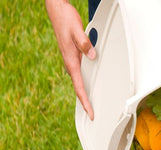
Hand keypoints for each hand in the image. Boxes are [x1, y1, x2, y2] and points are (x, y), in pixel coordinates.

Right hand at [46, 0, 95, 119]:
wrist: (58, 12)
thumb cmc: (66, 20)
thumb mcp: (77, 31)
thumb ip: (85, 43)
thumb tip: (92, 55)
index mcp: (71, 62)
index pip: (79, 87)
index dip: (85, 102)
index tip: (90, 113)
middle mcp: (71, 65)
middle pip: (79, 89)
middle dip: (85, 103)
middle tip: (92, 115)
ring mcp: (72, 62)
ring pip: (80, 83)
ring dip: (85, 95)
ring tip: (92, 107)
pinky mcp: (74, 59)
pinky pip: (80, 76)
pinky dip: (85, 85)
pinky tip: (90, 89)